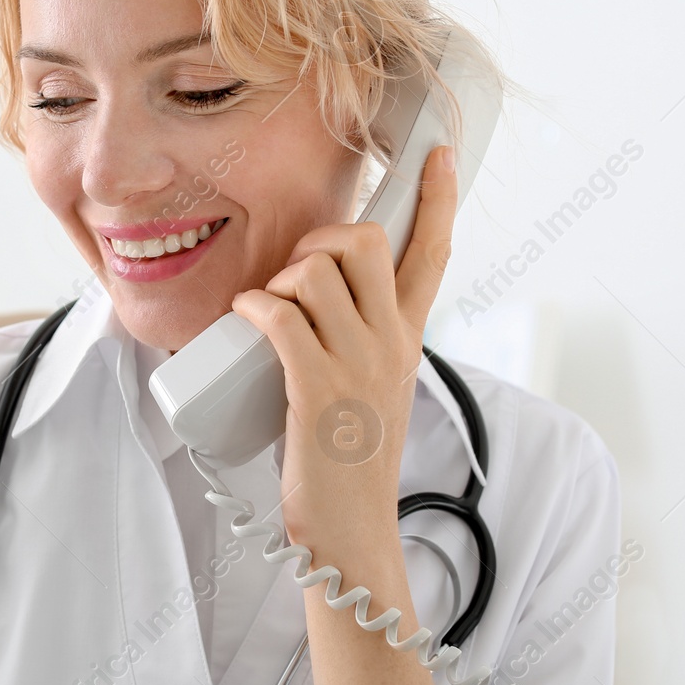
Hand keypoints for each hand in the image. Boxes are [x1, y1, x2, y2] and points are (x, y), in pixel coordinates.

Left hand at [230, 145, 457, 557]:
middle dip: (319, 240)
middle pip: (363, 240)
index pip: (433, 253)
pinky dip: (254, 307)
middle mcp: (391, 342)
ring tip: (268, 314)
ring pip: (315, 272)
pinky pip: (280, 315)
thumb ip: (364, 340)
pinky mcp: (317, 387)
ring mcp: (357, 363)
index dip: (438, 198)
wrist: (351, 530)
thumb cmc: (350, 459)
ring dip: (279, 280)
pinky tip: (246, 320)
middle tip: (295, 278)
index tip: (439, 153)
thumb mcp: (376, 387)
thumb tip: (320, 297)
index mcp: (408, 338)